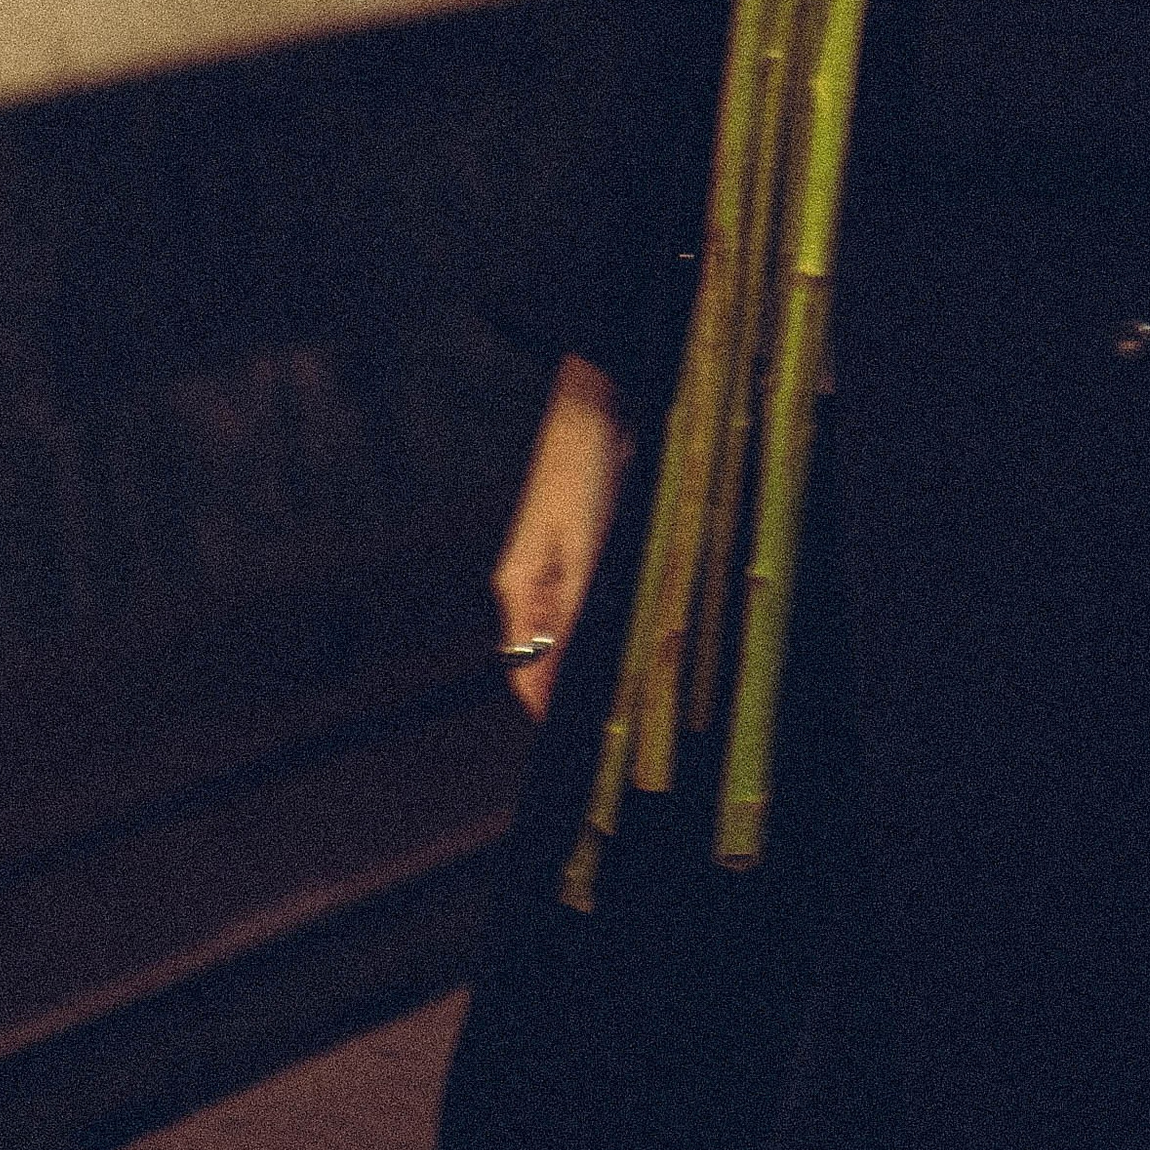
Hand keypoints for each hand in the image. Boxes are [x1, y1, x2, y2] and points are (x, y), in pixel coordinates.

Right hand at [491, 355, 630, 723]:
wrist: (593, 408)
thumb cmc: (583, 470)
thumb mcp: (585, 544)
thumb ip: (573, 609)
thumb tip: (563, 672)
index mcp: (517, 587)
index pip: (524, 670)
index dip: (546, 709)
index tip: (575, 741)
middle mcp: (526, 583)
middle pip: (544, 654)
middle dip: (574, 686)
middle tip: (619, 713)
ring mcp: (548, 565)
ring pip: (566, 629)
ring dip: (591, 654)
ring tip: (631, 677)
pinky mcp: (572, 547)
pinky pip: (582, 601)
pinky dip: (602, 619)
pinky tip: (631, 624)